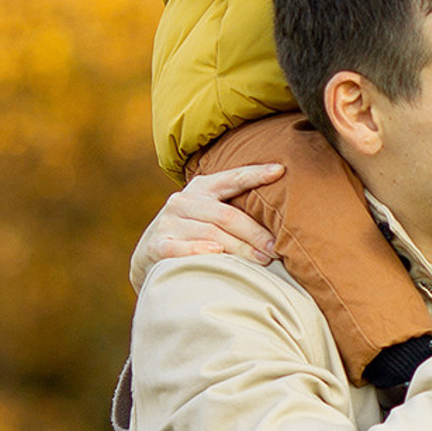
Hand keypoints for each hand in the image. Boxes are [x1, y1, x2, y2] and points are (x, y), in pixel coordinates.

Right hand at [130, 164, 280, 291]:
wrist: (149, 255)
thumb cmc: (194, 233)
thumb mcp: (210, 214)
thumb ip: (236, 210)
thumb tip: (282, 221)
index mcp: (201, 188)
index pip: (232, 179)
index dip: (255, 174)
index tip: (280, 170)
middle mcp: (183, 201)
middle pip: (227, 215)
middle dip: (255, 233)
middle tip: (276, 248)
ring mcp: (168, 223)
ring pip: (211, 234)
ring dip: (240, 248)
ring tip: (263, 260)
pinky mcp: (157, 245)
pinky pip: (180, 248)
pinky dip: (199, 250)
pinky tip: (216, 253)